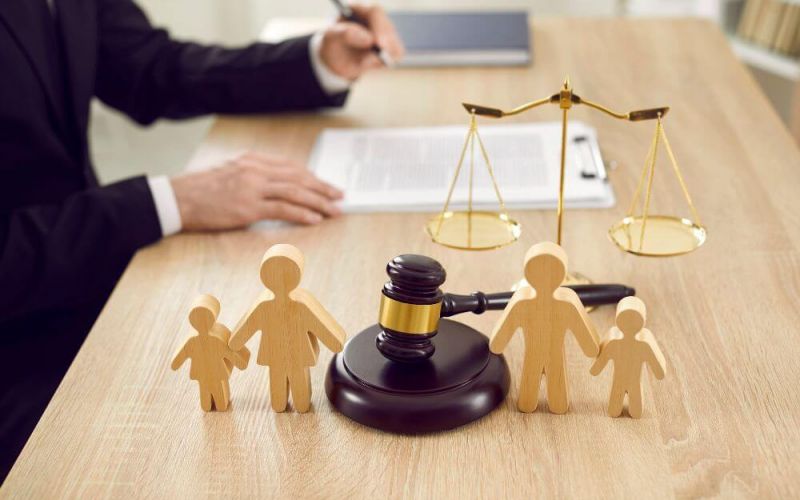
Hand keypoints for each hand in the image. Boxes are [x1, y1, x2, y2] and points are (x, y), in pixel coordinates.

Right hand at [171, 152, 342, 230]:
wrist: (178, 198)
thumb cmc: (202, 189)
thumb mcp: (230, 172)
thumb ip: (254, 175)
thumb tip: (277, 185)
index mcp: (253, 160)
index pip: (292, 167)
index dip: (313, 177)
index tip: (326, 185)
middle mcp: (256, 170)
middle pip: (299, 178)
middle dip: (323, 188)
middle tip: (340, 196)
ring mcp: (253, 187)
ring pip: (295, 192)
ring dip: (319, 202)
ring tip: (334, 210)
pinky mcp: (248, 207)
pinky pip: (282, 209)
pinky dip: (302, 213)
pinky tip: (315, 219)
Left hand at [319, 4, 404, 80]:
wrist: (337, 61)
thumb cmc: (333, 44)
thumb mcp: (331, 37)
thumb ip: (345, 34)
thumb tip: (369, 39)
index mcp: (360, 10)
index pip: (375, 13)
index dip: (379, 27)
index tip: (378, 43)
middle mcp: (376, 19)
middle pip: (389, 28)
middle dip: (385, 45)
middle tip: (378, 60)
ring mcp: (386, 32)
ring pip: (395, 42)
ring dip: (382, 57)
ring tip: (362, 63)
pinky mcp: (392, 46)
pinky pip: (397, 54)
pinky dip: (385, 62)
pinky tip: (369, 64)